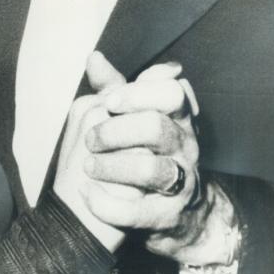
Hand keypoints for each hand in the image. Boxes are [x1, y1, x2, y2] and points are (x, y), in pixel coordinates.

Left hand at [54, 53, 188, 251]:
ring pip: (151, 170)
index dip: (138, 94)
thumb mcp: (137, 119)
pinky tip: (87, 194)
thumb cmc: (149, 155)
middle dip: (117, 131)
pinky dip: (106, 204)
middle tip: (91, 139)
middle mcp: (185, 147)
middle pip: (157, 127)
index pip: (172, 93)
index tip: (108, 101)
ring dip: (112, 167)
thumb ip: (116, 90)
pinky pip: (137, 212)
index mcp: (177, 118)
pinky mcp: (167, 215)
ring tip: (88, 166)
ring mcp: (180, 182)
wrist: (176, 214)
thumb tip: (94, 57)